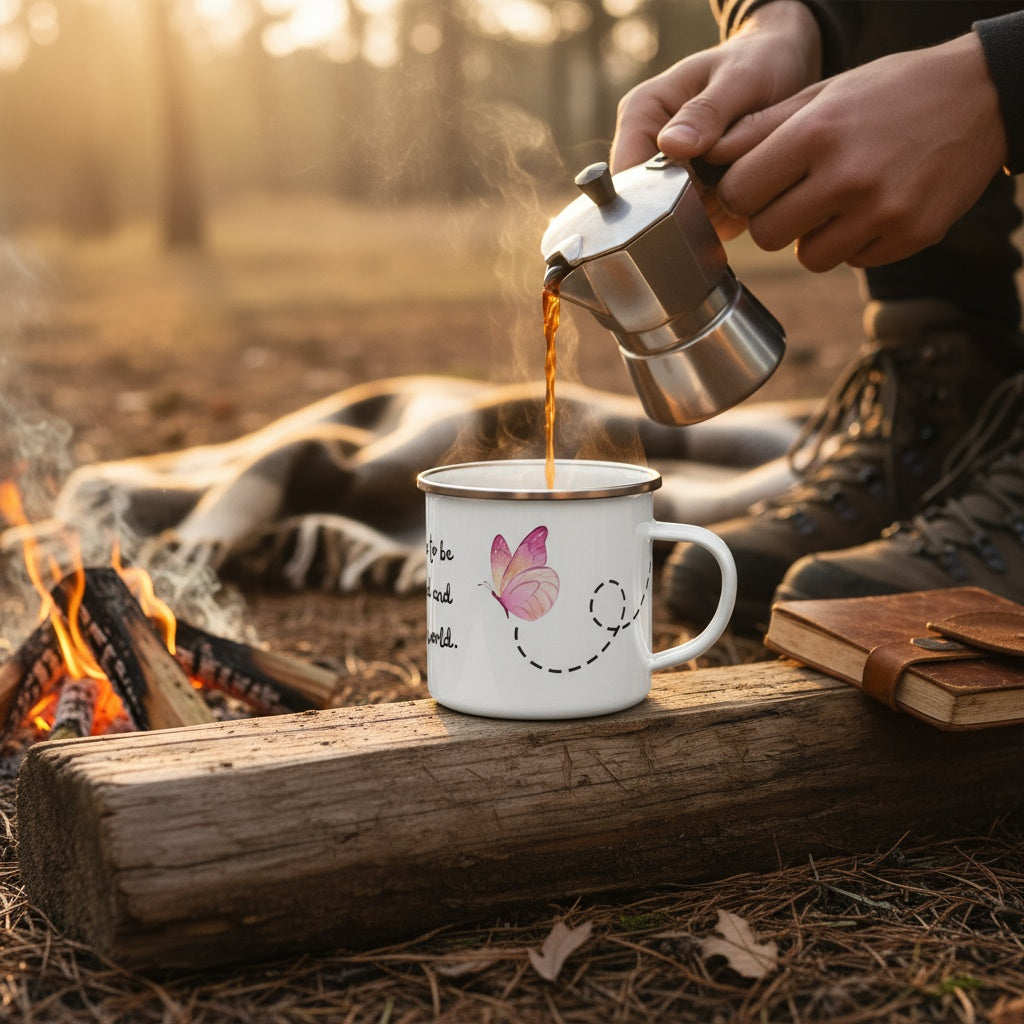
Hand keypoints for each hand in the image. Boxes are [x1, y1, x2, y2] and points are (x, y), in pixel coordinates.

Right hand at [609, 1, 820, 237]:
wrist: (784, 70)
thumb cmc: (760, 63)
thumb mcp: (740, 78)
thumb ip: (708, 111)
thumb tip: (671, 146)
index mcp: (641, 115)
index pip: (627, 177)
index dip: (658, 196)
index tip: (702, 188)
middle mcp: (647, 149)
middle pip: (654, 206)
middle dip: (696, 202)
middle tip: (736, 173)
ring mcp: (669, 176)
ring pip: (682, 220)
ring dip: (717, 209)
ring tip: (745, 172)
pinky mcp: (693, 196)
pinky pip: (706, 224)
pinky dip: (730, 214)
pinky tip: (750, 188)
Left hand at [709, 32, 1010, 270]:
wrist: (980, 98)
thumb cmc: (888, 93)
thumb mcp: (822, 94)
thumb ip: (759, 130)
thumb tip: (703, 159)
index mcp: (817, 133)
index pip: (740, 193)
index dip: (742, 192)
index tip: (757, 184)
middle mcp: (848, 177)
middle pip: (767, 235)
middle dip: (772, 220)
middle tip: (795, 196)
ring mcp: (882, 212)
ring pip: (808, 257)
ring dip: (813, 237)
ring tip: (838, 201)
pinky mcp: (909, 237)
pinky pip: (852, 261)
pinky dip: (854, 243)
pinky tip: (872, 208)